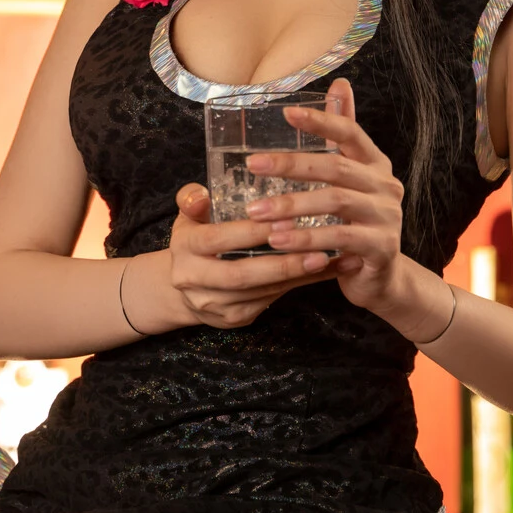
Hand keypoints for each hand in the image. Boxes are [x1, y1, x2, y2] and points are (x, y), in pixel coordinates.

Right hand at [168, 182, 343, 329]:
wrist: (184, 288)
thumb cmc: (195, 240)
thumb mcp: (188, 216)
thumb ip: (192, 200)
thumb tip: (202, 194)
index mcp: (185, 248)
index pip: (216, 240)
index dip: (250, 232)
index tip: (285, 220)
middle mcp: (194, 281)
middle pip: (240, 275)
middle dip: (281, 265)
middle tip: (318, 251)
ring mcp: (215, 304)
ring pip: (261, 292)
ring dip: (298, 277)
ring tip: (329, 261)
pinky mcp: (234, 318)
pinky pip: (271, 300)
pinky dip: (299, 285)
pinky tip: (323, 273)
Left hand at [243, 77, 407, 316]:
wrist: (382, 279)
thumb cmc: (357, 223)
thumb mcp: (350, 179)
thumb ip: (341, 136)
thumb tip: (339, 84)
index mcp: (376, 164)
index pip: (350, 132)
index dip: (320, 120)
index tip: (285, 112)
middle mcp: (386, 186)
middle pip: (336, 166)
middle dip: (291, 165)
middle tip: (254, 165)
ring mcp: (387, 217)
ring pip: (335, 202)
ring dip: (292, 205)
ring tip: (256, 211)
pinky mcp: (381, 248)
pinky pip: (339, 239)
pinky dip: (306, 239)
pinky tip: (278, 240)